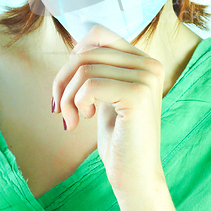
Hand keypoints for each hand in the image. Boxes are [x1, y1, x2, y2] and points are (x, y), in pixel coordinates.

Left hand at [52, 24, 165, 197]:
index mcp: (145, 61)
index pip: (100, 34)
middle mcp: (150, 64)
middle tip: (59, 108)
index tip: (69, 84)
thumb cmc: (118, 137)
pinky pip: (90, 85)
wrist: (135, 175)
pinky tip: (83, 120)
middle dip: (63, 80)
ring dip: (67, 96)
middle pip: (88, 52)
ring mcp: (147, 77)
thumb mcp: (108, 94)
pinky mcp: (138, 94)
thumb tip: (77, 45)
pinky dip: (77, 103)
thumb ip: (101, 68)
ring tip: (71, 118)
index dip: (76, 55)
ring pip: (85, 68)